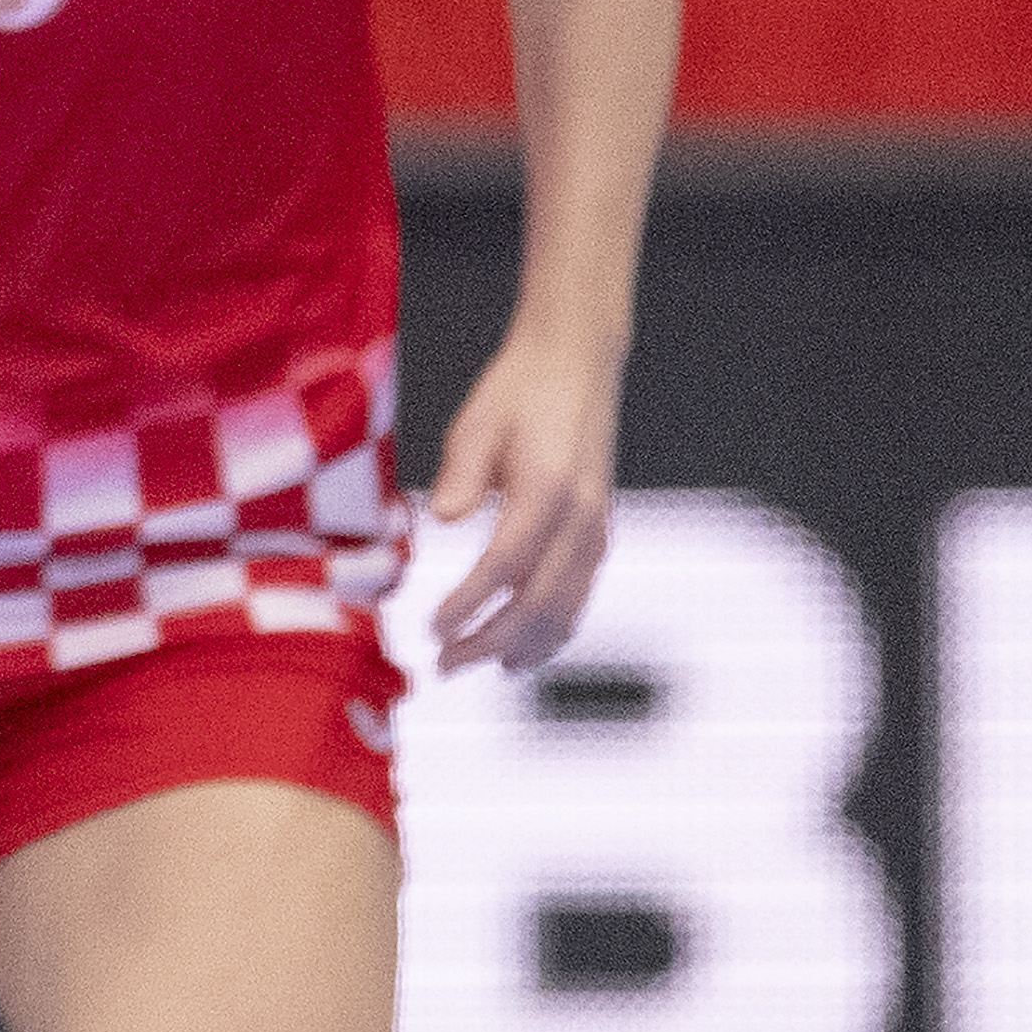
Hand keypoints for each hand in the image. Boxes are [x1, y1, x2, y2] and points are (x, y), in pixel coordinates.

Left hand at [422, 331, 622, 671]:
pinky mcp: (598, 531)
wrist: (576, 364)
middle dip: (491, 642)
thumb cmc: (518, 391)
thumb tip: (440, 517)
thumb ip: (460, 474)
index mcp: (549, 489)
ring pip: (567, 608)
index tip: (433, 629)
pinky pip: (581, 594)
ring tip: (481, 667)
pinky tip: (525, 648)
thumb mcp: (475, 423)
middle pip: (539, 602)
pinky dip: (554, 629)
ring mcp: (596, 527)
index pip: (505, 566)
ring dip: (524, 645)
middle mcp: (582, 516)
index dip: (469, 604)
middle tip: (444, 665)